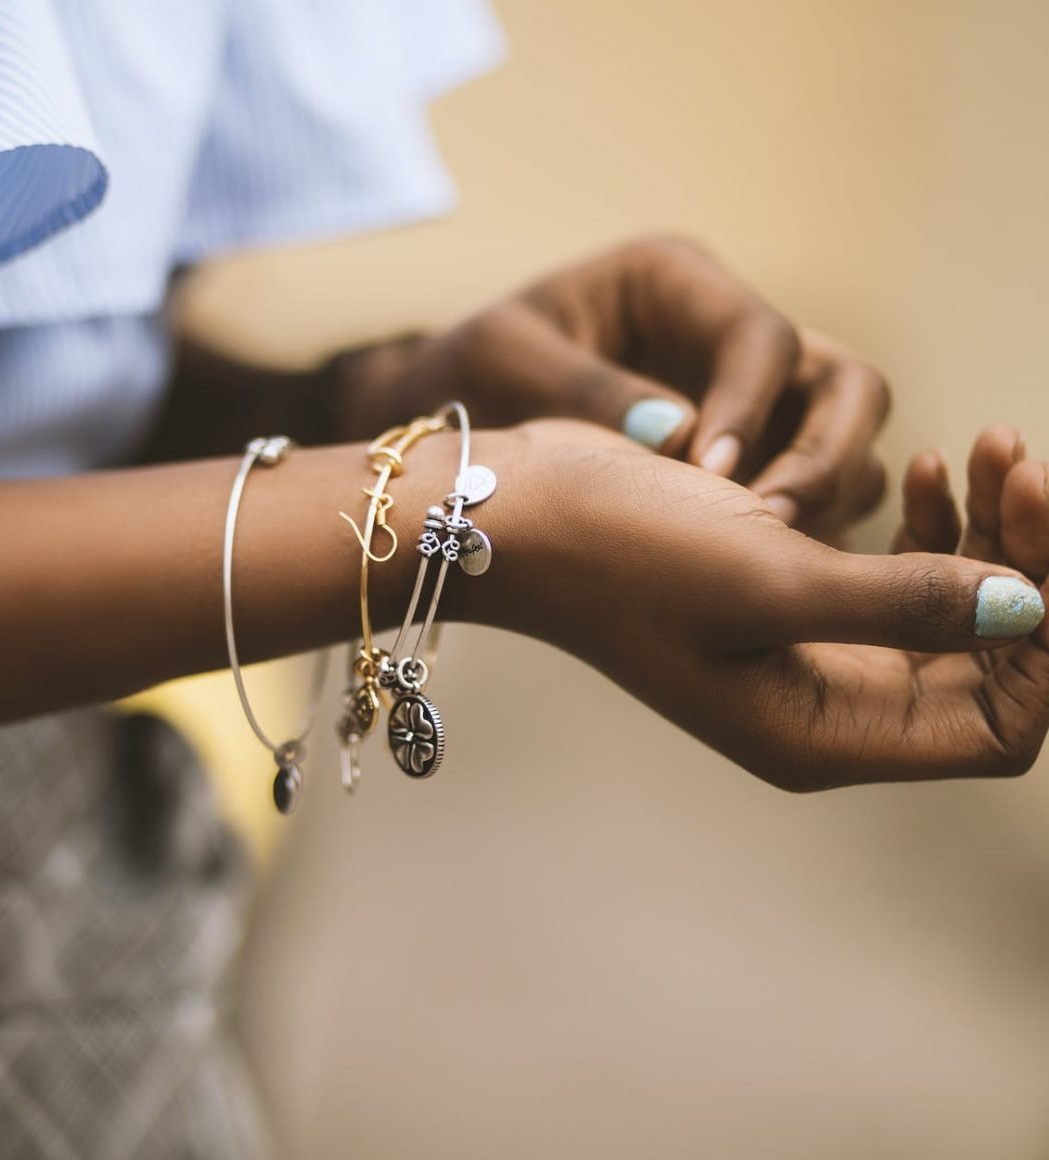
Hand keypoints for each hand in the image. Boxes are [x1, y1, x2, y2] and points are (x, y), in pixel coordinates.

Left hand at [374, 236, 889, 538]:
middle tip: (768, 524)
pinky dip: (800, 533)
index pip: (761, 337)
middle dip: (825, 454)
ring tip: (762, 559)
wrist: (447, 418)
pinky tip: (755, 576)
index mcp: (675, 283)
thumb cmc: (467, 374)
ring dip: (822, 501)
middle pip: (845, 384)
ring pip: (845, 445)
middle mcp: (727, 338)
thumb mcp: (505, 362)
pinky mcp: (748, 462)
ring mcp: (749, 402)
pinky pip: (809, 496)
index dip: (751, 406)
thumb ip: (589, 392)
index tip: (710, 475)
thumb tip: (685, 442)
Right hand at [470, 421, 1047, 789]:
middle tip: (1027, 466)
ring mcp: (807, 649)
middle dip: (1030, 564)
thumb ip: (906, 604)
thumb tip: (1033, 609)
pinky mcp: (789, 592)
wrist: (523, 512)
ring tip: (985, 448)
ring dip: (988, 534)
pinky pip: (895, 572)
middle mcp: (824, 703)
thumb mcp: (768, 581)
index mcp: (822, 732)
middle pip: (987, 661)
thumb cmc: (622, 553)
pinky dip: (930, 522)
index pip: (1000, 725)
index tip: (1045, 535)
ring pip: (950, 610)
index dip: (1048, 645)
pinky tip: (924, 466)